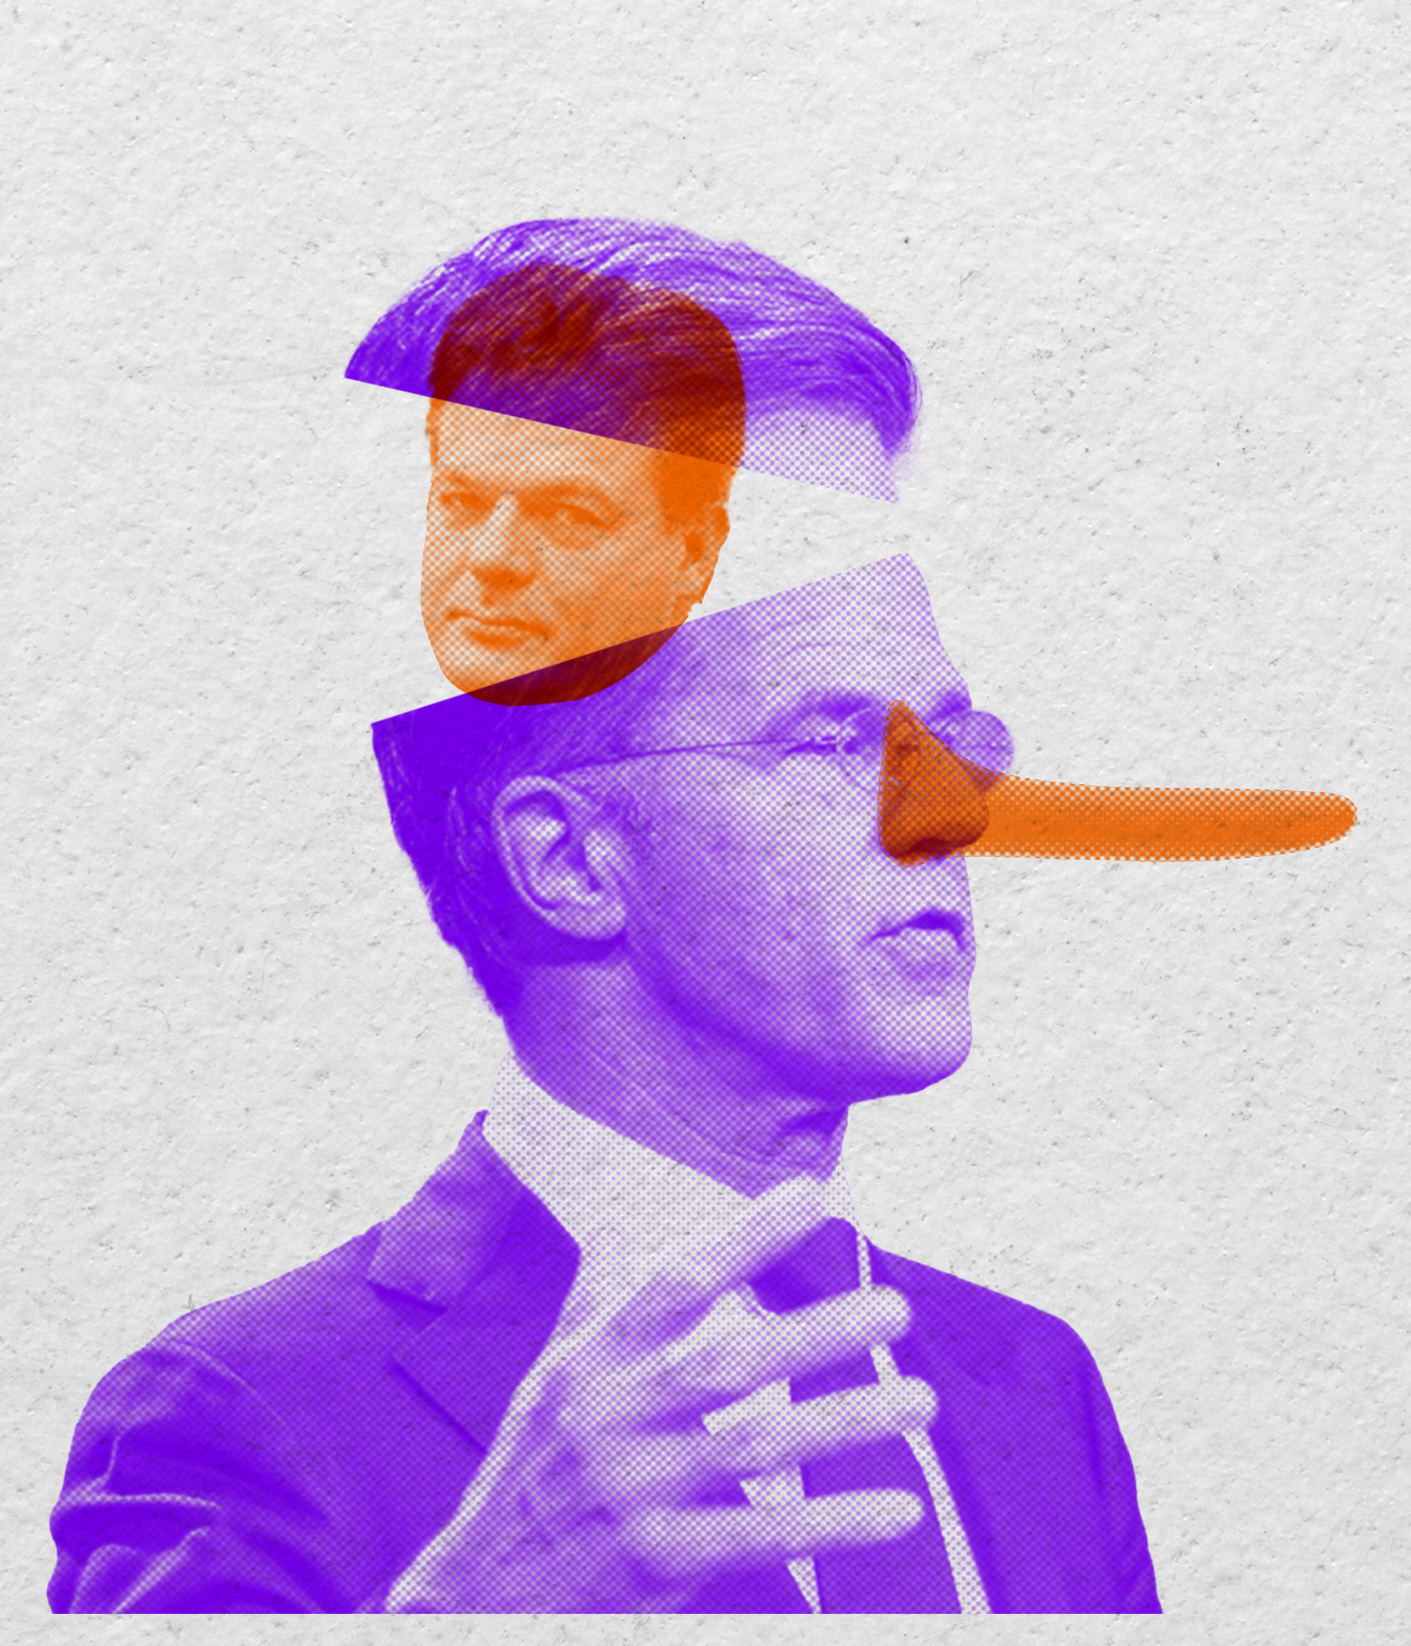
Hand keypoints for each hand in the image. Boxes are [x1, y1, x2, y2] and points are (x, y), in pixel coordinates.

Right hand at [386, 1177, 936, 1611]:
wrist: (481, 1589)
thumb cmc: (537, 1467)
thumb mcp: (559, 1377)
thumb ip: (611, 1310)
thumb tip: (641, 1227)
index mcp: (593, 1360)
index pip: (675, 1284)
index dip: (745, 1239)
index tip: (813, 1198)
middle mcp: (611, 1416)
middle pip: (727, 1364)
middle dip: (816, 1334)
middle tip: (895, 1311)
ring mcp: (634, 1490)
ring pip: (755, 1447)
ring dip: (845, 1422)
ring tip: (919, 1401)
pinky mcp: (656, 1559)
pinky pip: (760, 1537)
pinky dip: (832, 1524)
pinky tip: (897, 1509)